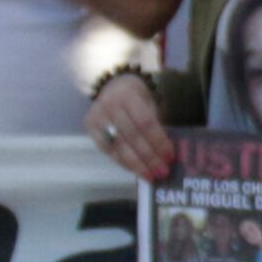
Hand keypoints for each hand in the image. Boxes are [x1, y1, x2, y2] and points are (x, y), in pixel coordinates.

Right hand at [88, 67, 175, 181]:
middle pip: (133, 137)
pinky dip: (123, 162)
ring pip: (119, 146)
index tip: (170, 157)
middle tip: (162, 172)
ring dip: (137, 165)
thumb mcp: (150, 102)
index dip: (159, 141)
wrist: (111, 85)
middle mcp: (110, 106)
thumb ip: (157, 124)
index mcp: (129, 96)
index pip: (146, 123)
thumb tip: (167, 153)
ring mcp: (98, 117)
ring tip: (151, 176)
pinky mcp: (90, 128)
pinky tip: (135, 170)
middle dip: (149, 157)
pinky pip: (108, 150)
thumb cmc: (137, 97)